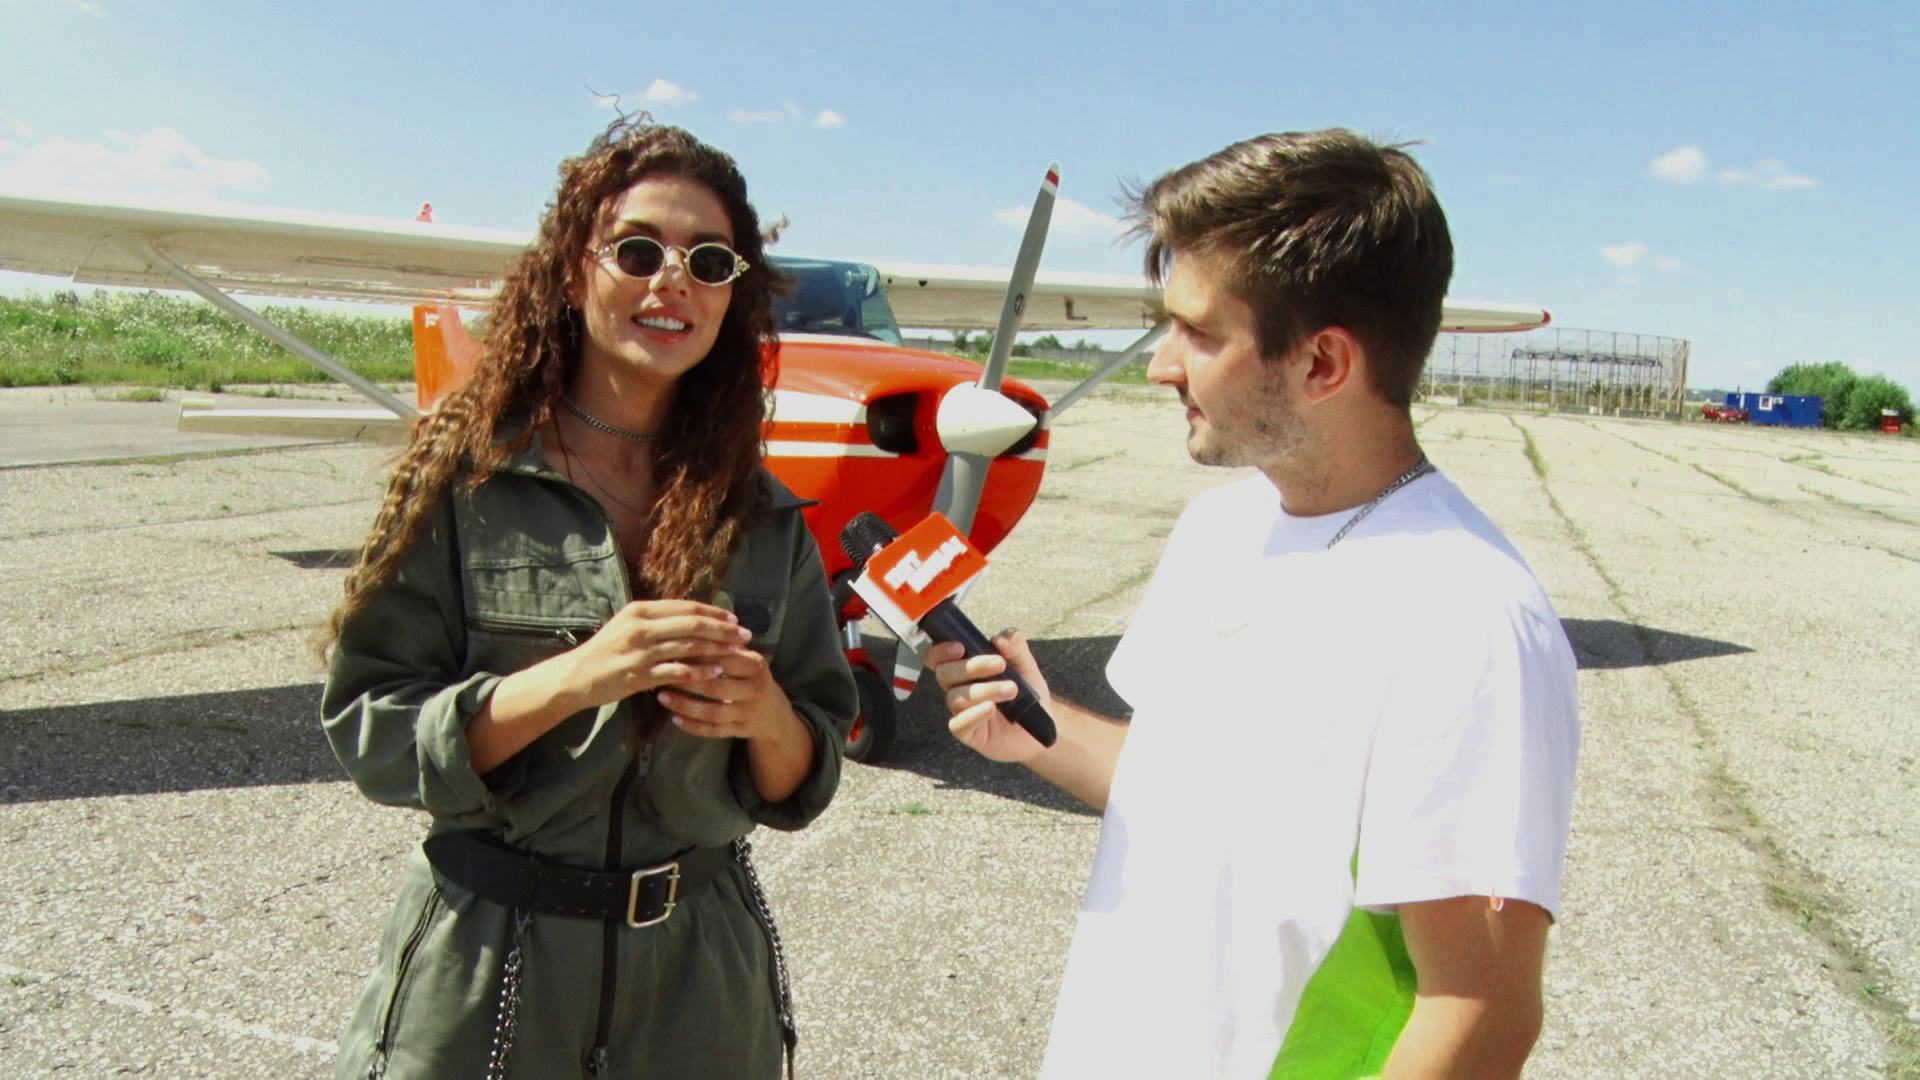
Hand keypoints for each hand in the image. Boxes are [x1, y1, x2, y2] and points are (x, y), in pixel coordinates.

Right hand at [562, 600, 751, 708]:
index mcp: (640, 611)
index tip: (734, 618)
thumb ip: (656, 620)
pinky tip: (715, 673)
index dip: (713, 612)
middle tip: (745, 634)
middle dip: (722, 629)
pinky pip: (676, 671)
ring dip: (716, 649)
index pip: (685, 607)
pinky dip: (698, 671)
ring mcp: (639, 651)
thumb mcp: (627, 626)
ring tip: (737, 652)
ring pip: (687, 646)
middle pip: (691, 624)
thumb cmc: (605, 652)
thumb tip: (690, 616)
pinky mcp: (638, 675)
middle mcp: (640, 627)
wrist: (576, 677)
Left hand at [655, 649, 796, 740]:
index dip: (698, 654)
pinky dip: (693, 726)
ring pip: (713, 712)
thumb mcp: (746, 658)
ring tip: (661, 696)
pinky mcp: (741, 731)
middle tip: (662, 674)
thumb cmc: (750, 677)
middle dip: (687, 681)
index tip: (672, 649)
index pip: (725, 658)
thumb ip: (724, 645)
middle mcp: (755, 689)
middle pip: (717, 687)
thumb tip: (688, 624)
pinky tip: (675, 719)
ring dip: (685, 705)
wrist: (774, 713)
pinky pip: (714, 731)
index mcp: (756, 666)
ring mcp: (748, 713)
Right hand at [929, 629, 1052, 763]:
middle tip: (1000, 664)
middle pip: (945, 674)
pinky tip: (990, 709)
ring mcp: (962, 712)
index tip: (961, 647)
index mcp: (966, 669)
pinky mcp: (970, 734)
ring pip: (955, 698)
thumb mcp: (1026, 665)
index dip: (941, 651)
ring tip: (1011, 689)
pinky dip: (973, 715)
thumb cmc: (1028, 692)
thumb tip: (1000, 638)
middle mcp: (959, 688)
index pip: (939, 658)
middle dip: (971, 667)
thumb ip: (1015, 647)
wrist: (1044, 724)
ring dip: (983, 690)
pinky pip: (958, 725)